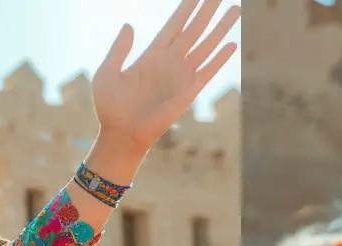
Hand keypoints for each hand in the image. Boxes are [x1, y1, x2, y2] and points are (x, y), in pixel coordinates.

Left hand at [87, 0, 240, 177]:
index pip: (175, 23)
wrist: (121, 136)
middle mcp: (171, 61)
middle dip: (208, 9)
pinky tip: (231, 44)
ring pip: (206, 44)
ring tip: (235, 8)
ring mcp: (181, 76)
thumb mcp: (107, 73)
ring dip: (221, 27)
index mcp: (152, 54)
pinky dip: (220, 58)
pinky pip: (208, 71)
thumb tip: (129, 26)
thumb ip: (119, 49)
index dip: (187, 7)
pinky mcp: (188, 92)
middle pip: (194, 28)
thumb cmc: (110, 108)